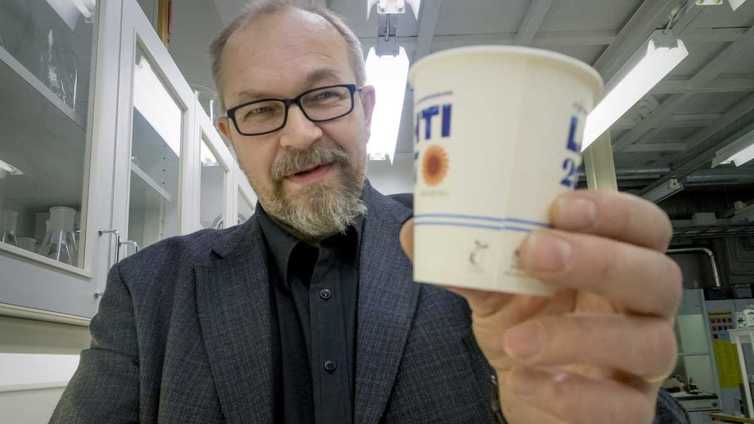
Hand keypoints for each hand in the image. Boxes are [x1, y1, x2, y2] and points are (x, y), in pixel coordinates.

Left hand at [399, 190, 681, 423]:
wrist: (528, 391)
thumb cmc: (526, 328)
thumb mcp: (495, 290)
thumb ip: (468, 260)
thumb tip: (417, 232)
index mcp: (614, 264)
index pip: (644, 227)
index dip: (614, 211)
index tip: (560, 206)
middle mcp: (638, 309)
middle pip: (657, 276)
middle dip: (598, 260)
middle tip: (536, 253)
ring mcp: (640, 362)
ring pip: (647, 343)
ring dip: (577, 334)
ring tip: (518, 339)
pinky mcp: (628, 409)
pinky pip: (619, 405)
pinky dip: (571, 393)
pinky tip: (527, 379)